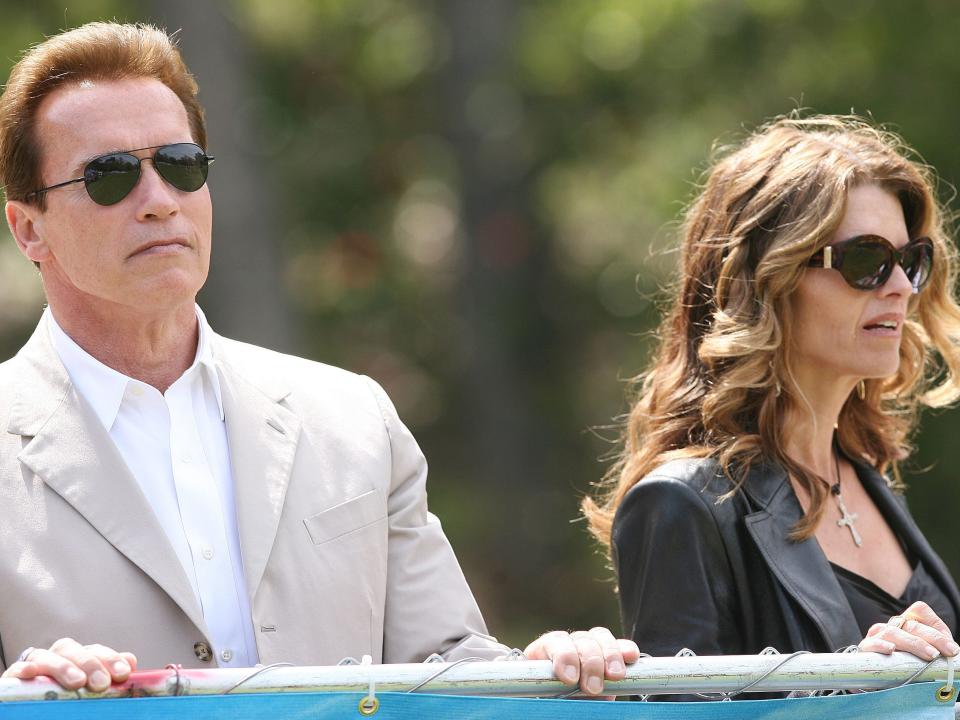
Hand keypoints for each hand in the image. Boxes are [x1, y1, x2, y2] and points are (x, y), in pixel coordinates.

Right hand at [1, 638, 136, 691]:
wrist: (34, 705)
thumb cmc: (66, 696)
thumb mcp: (90, 688)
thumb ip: (109, 676)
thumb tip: (131, 661)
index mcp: (80, 658)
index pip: (97, 651)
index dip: (111, 660)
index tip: (123, 674)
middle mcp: (59, 657)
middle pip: (74, 650)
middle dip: (90, 664)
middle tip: (100, 683)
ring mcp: (36, 665)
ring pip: (47, 656)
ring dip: (63, 667)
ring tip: (76, 682)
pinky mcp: (13, 678)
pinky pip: (16, 669)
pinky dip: (23, 669)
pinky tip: (30, 673)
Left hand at [524, 627, 639, 697]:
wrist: (569, 708)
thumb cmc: (556, 705)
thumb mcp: (550, 701)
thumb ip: (553, 693)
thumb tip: (559, 692)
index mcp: (544, 654)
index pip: (554, 643)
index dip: (563, 656)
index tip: (569, 679)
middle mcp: (568, 645)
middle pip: (581, 640)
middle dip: (590, 663)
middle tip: (592, 688)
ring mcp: (589, 647)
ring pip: (600, 638)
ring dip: (609, 656)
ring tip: (615, 676)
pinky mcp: (610, 656)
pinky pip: (620, 644)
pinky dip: (625, 649)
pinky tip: (630, 657)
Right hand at [859, 601, 959, 660]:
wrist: (875, 680)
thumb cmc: (904, 668)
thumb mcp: (923, 657)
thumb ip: (935, 651)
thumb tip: (953, 654)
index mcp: (906, 623)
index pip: (919, 610)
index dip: (936, 625)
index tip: (952, 648)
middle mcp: (891, 626)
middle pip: (911, 625)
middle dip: (933, 638)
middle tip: (948, 653)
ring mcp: (877, 636)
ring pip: (893, 632)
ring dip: (914, 643)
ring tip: (930, 655)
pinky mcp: (865, 649)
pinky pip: (871, 643)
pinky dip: (881, 645)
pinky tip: (891, 650)